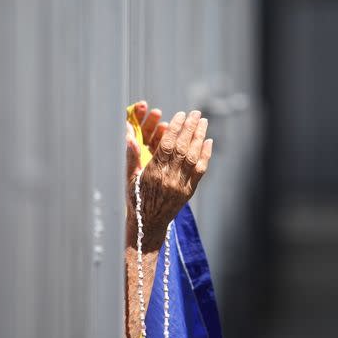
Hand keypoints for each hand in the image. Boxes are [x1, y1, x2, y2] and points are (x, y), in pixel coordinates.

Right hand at [126, 109, 212, 250]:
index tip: (181, 114)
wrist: (148, 224)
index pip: (167, 146)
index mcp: (153, 173)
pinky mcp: (189, 191)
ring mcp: (181, 185)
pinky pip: (200, 170)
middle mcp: (169, 178)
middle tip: (196, 113)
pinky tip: (208, 141)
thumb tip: (129, 135)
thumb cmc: (136, 199)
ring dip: (200, 137)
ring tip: (203, 122)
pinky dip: (205, 155)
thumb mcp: (130, 178)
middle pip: (182, 148)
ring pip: (193, 157)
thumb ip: (132, 156)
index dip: (175, 128)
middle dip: (190, 128)